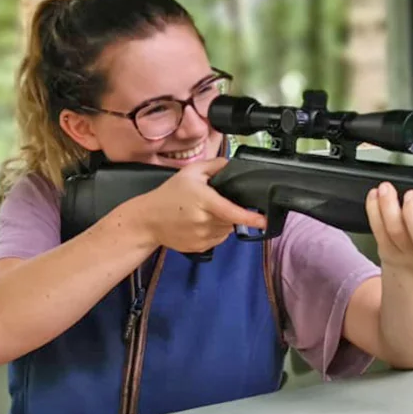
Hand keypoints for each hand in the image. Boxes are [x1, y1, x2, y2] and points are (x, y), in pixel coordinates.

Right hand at [133, 158, 267, 252]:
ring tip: (203, 213)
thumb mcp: (190, 172)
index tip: (264, 220)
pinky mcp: (200, 248)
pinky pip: (218, 239)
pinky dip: (215, 231)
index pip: (232, 212)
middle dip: (230, 211)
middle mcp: (204, 222)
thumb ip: (215, 166)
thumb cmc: (169, 195)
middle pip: (232, 219)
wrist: (147, 220)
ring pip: (227, 230)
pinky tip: (200, 223)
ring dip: (223, 222)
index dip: (251, 217)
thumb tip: (233, 165)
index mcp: (204, 202)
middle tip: (213, 203)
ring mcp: (202, 237)